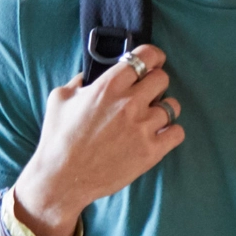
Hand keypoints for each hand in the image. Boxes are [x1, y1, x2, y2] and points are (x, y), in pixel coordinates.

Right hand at [17, 44, 183, 235]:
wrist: (61, 178)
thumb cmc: (58, 138)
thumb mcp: (60, 99)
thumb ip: (80, 81)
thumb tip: (92, 74)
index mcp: (108, 87)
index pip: (145, 57)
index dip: (153, 56)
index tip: (154, 61)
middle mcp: (129, 104)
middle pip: (163, 79)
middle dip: (155, 84)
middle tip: (147, 94)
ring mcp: (143, 128)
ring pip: (173, 106)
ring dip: (163, 109)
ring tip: (149, 117)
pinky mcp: (152, 151)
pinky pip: (178, 132)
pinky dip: (171, 132)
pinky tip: (158, 134)